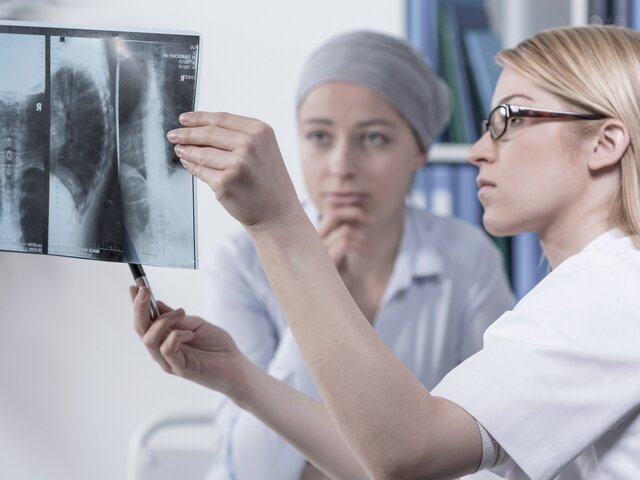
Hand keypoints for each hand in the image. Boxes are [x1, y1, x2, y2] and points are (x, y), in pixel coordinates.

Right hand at [130, 286, 250, 400]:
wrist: (236, 366)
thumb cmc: (217, 346)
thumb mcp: (195, 324)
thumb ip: (175, 317)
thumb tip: (156, 304)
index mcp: (165, 338)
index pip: (144, 321)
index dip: (137, 305)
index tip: (134, 287)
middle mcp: (162, 350)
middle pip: (141, 329)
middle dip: (140, 308)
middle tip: (145, 291)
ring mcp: (169, 361)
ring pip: (150, 339)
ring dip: (163, 321)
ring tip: (182, 312)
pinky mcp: (180, 369)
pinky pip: (167, 349)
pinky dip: (176, 335)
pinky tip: (190, 333)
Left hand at [167, 112, 304, 232]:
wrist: (278, 214)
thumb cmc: (268, 182)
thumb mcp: (264, 150)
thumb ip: (238, 137)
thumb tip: (199, 130)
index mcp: (260, 131)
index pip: (222, 119)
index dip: (199, 118)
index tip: (184, 119)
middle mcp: (250, 144)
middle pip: (208, 133)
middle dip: (187, 134)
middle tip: (173, 134)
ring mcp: (237, 164)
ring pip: (201, 153)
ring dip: (186, 151)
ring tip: (179, 150)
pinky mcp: (225, 183)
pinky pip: (201, 171)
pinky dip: (191, 166)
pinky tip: (188, 163)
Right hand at [317, 206, 371, 274]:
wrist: (329, 305)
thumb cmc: (335, 280)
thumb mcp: (340, 254)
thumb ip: (343, 235)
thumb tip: (356, 216)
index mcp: (314, 236)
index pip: (329, 210)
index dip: (347, 207)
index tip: (363, 217)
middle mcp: (312, 241)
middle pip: (333, 213)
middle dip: (355, 212)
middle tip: (370, 222)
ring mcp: (317, 251)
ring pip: (345, 231)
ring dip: (362, 239)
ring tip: (369, 250)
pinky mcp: (325, 262)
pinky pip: (346, 243)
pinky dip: (361, 247)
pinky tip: (369, 255)